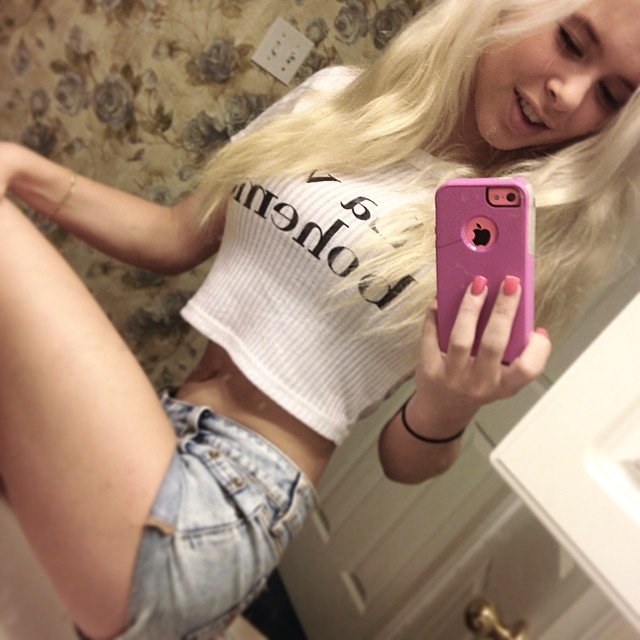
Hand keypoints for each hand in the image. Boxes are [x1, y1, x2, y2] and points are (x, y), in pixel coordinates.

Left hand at [412, 275, 551, 432]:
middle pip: (493, 343)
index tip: (538, 328)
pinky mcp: (429, 369)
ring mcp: (452, 377)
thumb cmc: (476, 385)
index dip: (538, 349)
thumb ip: (511, 352)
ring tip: (478, 284)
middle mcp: (480, 383)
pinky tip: (442, 298)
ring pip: (461, 338)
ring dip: (470, 308)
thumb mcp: (500, 377)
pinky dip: (436, 314)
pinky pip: (432, 335)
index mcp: (504, 385)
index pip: (528, 369)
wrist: (442, 410)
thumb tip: (516, 308)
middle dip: (503, 310)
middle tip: (510, 282)